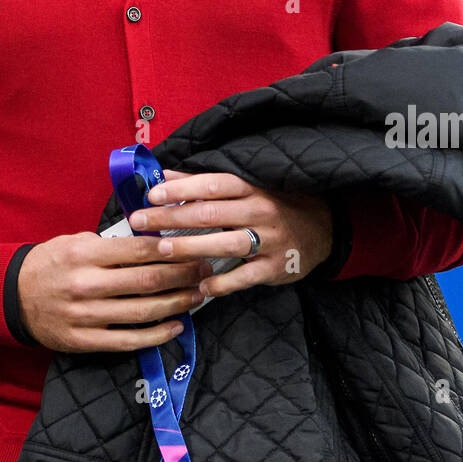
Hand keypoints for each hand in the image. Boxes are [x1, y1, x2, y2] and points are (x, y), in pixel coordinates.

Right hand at [16, 230, 214, 352]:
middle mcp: (86, 285)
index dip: (170, 248)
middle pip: (147, 281)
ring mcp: (86, 317)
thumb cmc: (52, 263)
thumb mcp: (76, 242)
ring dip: (176, 304)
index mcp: (85, 255)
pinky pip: (128, 341)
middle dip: (182, 275)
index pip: (137, 250)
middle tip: (204, 269)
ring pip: (142, 312)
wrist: (13, 297)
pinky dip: (156, 335)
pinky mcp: (85, 341)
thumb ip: (111, 243)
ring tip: (197, 295)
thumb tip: (154, 239)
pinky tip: (176, 325)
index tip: (192, 244)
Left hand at [126, 169, 333, 298]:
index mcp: (251, 188)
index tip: (152, 194)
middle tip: (140, 221)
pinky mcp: (275, 266)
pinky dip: (224, 282)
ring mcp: (270, 240)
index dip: (182, 188)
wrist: (323, 227)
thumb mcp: (246, 187)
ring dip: (192, 248)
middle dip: (172, 218)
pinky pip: (246, 276)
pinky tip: (201, 285)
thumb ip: (204, 184)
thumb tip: (163, 176)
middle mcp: (260, 211)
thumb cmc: (273, 204)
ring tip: (162, 251)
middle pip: (211, 214)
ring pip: (226, 244)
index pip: (213, 185)